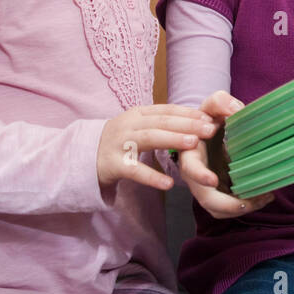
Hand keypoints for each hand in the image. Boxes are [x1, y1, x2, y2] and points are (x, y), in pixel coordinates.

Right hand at [96, 103, 216, 192]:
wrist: (83, 156)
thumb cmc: (120, 141)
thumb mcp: (138, 126)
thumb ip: (162, 123)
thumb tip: (198, 122)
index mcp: (138, 114)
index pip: (167, 110)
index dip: (188, 113)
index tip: (209, 117)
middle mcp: (129, 125)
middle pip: (162, 122)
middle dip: (188, 125)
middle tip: (210, 130)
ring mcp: (120, 143)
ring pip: (149, 139)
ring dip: (173, 140)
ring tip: (194, 145)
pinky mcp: (113, 165)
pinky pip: (135, 171)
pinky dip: (152, 177)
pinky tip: (169, 183)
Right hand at [180, 91, 273, 218]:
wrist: (213, 129)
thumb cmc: (211, 118)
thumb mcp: (213, 105)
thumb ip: (220, 102)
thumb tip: (237, 110)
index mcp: (190, 155)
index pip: (190, 169)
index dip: (199, 176)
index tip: (213, 180)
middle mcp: (196, 176)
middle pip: (206, 199)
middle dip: (228, 204)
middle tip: (250, 200)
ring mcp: (208, 186)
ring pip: (219, 209)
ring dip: (241, 208)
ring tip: (264, 197)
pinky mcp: (221, 191)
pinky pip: (230, 207)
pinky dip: (247, 205)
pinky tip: (266, 195)